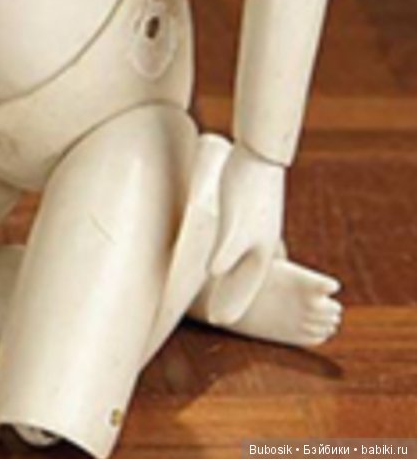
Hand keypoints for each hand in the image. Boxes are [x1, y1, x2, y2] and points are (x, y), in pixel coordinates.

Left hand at [205, 140, 285, 325]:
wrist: (259, 153)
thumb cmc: (247, 189)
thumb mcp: (235, 224)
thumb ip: (226, 252)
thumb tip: (213, 273)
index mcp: (261, 254)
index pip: (245, 289)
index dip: (230, 304)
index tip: (215, 320)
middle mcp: (261, 244)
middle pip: (245, 279)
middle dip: (230, 295)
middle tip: (215, 312)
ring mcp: (256, 228)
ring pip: (241, 261)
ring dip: (229, 275)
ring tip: (215, 285)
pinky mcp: (248, 213)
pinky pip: (236, 243)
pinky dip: (227, 253)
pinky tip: (215, 249)